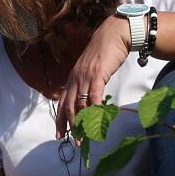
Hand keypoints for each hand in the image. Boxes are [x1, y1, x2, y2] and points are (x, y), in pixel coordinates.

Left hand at [55, 16, 129, 137]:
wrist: (114, 34)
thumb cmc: (105, 53)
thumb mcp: (91, 70)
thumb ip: (88, 84)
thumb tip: (90, 100)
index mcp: (72, 79)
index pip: (62, 103)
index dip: (60, 120)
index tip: (59, 134)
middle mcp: (75, 79)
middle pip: (69, 107)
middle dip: (70, 126)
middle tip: (74, 141)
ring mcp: (85, 77)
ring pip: (79, 104)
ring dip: (82, 122)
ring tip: (84, 136)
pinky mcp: (97, 75)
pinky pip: (94, 96)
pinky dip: (94, 109)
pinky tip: (96, 119)